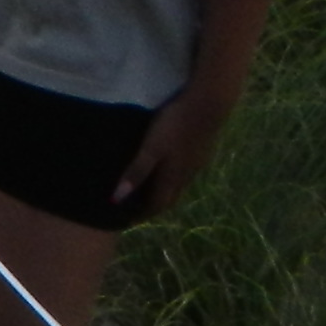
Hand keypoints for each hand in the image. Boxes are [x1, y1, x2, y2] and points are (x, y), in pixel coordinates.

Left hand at [112, 85, 237, 216]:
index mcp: (173, 176)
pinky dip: (175, 176)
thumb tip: (117, 199)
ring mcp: (197, 162)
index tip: (129, 221)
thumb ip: (136, 171)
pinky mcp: (203, 149)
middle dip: (155, 206)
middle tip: (138, 209)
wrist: (208, 104)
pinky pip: (187, 171)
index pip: (158, 204)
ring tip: (151, 190)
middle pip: (170, 197)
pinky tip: (171, 167)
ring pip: (180, 184)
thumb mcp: (151, 148)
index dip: (143, 214)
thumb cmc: (174, 125)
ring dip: (166, 191)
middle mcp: (187, 174)